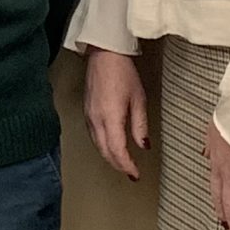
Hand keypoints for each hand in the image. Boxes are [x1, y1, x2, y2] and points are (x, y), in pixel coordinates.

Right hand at [82, 48, 149, 180]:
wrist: (104, 55)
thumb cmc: (123, 73)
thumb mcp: (138, 99)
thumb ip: (140, 125)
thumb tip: (143, 146)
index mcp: (110, 118)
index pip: (117, 150)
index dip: (127, 166)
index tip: (136, 174)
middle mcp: (96, 120)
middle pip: (105, 152)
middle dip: (118, 165)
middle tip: (131, 173)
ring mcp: (88, 116)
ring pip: (98, 145)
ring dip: (110, 157)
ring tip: (123, 163)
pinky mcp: (86, 112)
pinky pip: (93, 136)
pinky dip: (103, 146)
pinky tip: (110, 147)